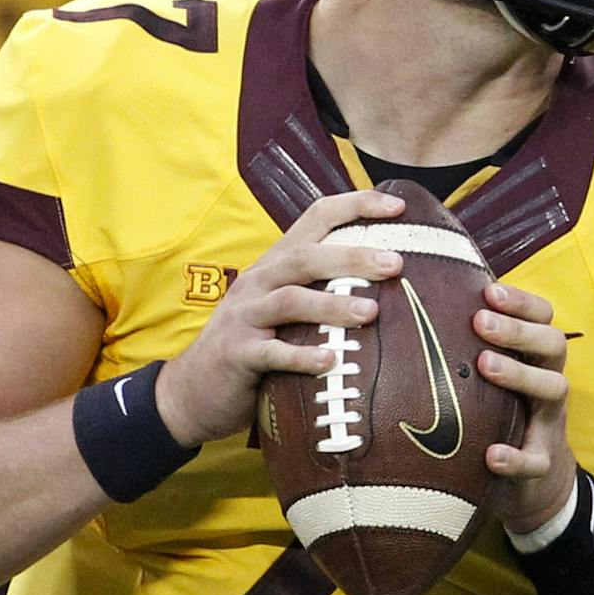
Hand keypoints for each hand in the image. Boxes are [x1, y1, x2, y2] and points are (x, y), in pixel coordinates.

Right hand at [157, 189, 407, 447]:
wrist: (194, 389)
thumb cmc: (257, 342)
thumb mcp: (285, 306)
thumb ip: (323, 287)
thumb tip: (392, 279)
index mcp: (278, 262)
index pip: (317, 217)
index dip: (356, 205)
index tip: (398, 207)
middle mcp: (260, 280)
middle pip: (307, 256)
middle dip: (353, 257)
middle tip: (395, 264)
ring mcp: (245, 315)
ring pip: (290, 300)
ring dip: (332, 304)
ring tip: (371, 312)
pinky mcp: (237, 353)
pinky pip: (271, 352)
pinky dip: (301, 356)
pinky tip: (330, 360)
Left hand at [472, 283, 575, 533]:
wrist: (529, 478)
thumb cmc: (499, 413)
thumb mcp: (491, 378)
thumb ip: (470, 346)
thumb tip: (418, 305)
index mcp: (536, 357)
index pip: (542, 317)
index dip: (522, 302)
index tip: (489, 291)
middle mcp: (548, 382)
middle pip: (553, 344)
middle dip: (518, 330)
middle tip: (481, 322)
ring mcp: (549, 421)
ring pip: (554, 389)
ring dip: (521, 375)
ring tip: (484, 366)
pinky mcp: (542, 462)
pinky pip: (537, 459)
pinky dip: (516, 458)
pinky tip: (491, 454)